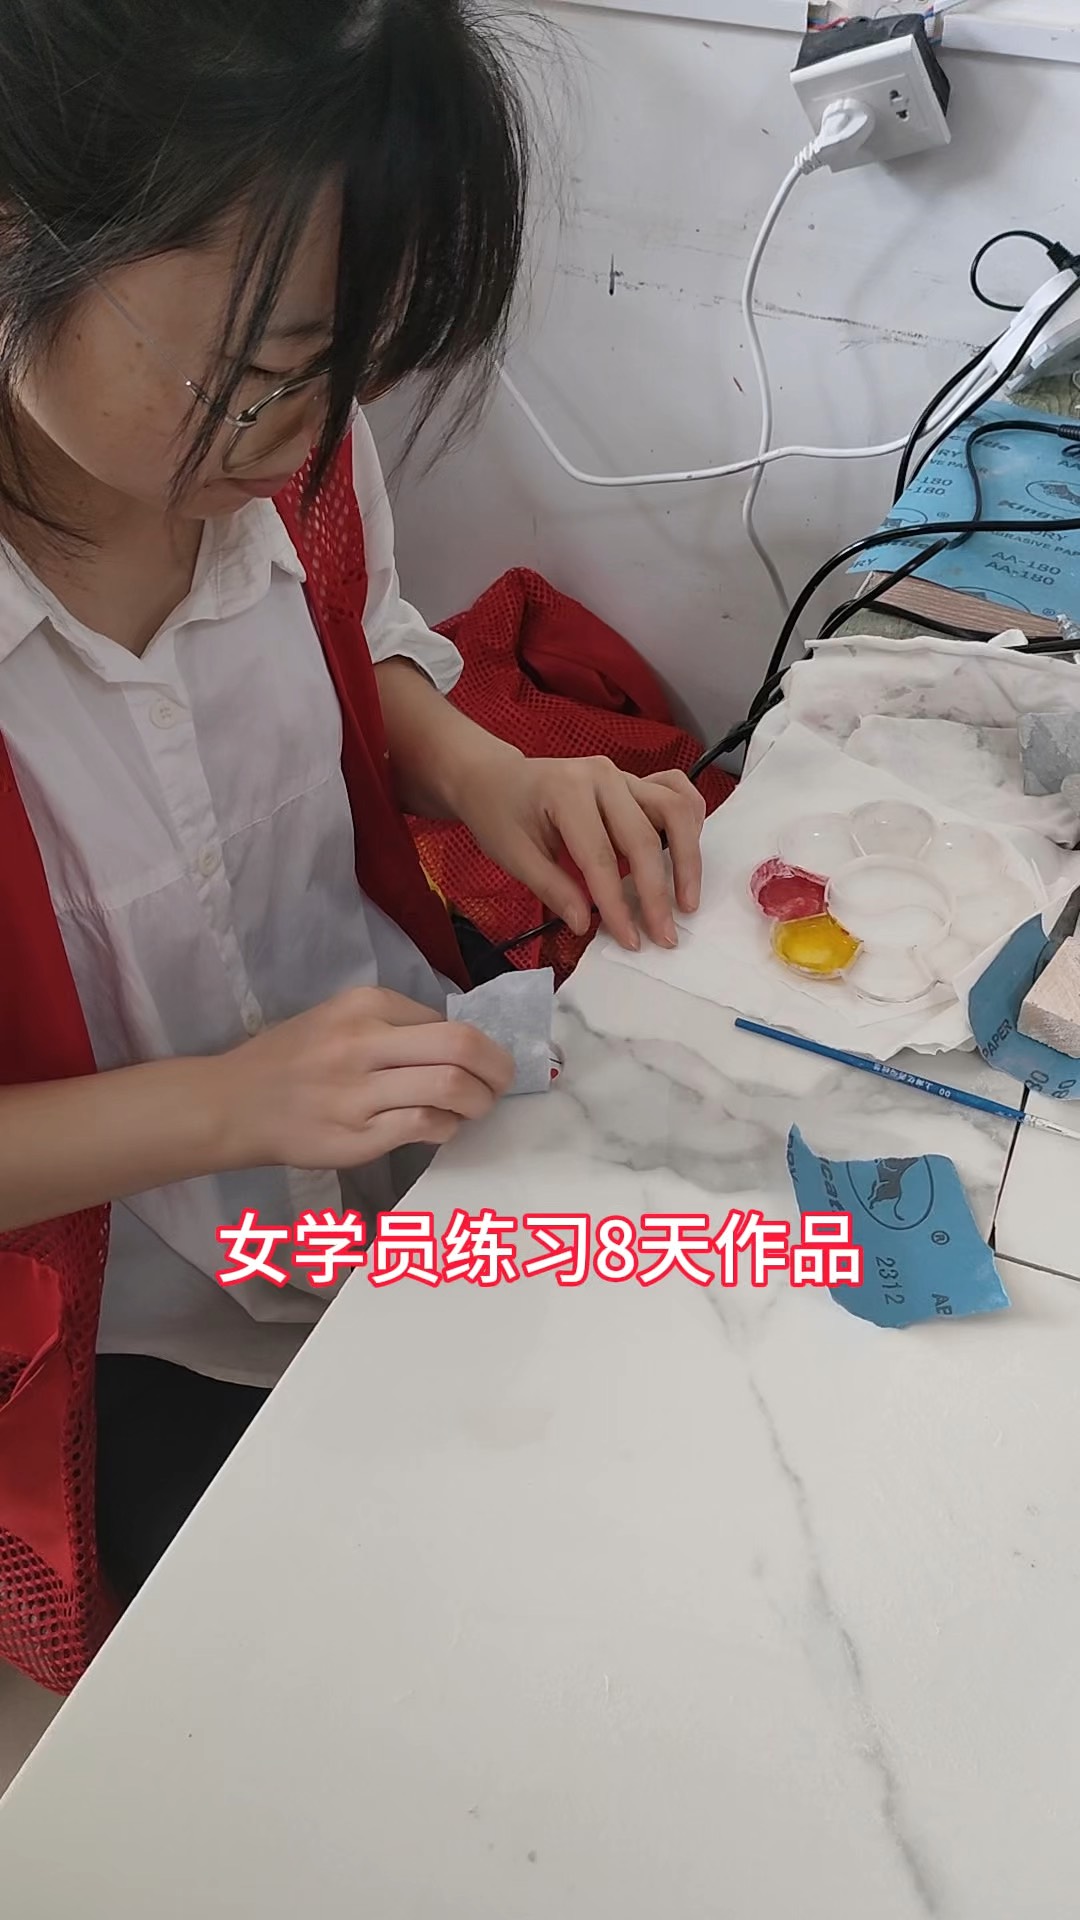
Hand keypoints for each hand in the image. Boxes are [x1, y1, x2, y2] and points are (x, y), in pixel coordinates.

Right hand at [212, 987, 513, 1170]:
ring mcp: (359, 1091)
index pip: (446, 1020)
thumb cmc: (289, 1061)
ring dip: (479, 1102)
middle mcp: (363, 1042)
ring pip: (450, 1087)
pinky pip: (425, 1125)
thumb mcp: (337, 1019)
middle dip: (498, 1068)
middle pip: (461, 1046)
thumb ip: (392, 1026)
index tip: (485, 1061)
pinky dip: (447, 1127)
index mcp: (364, 1005)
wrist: (232, 1103)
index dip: (479, 1044)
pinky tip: (442, 1127)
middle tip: (502, 1084)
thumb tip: (459, 1045)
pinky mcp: (357, 1135)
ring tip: (477, 1108)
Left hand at [455, 751, 706, 950]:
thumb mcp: (512, 855)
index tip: (630, 941)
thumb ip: (551, 888)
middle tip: (665, 935)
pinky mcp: (634, 780)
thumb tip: (586, 924)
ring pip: (674, 810)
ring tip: (687, 900)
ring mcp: (623, 774)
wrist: (492, 777)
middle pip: (644, 838)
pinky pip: (675, 792)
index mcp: (567, 793)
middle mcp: (603, 777)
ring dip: (687, 858)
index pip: (600, 858)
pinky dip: (691, 819)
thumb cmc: (499, 815)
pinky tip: (689, 853)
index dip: (617, 904)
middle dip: (657, 892)